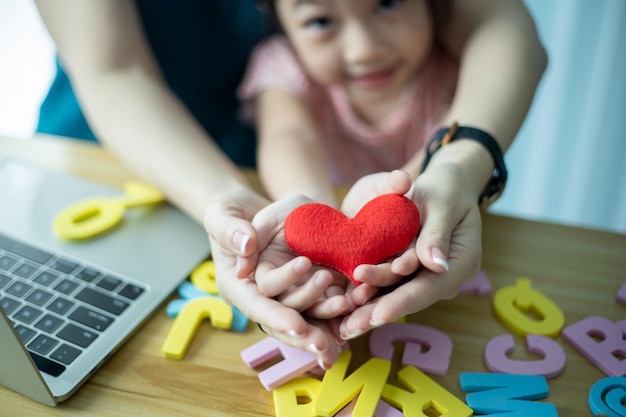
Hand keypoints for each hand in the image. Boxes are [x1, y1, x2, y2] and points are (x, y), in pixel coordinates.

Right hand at [207, 191, 345, 368]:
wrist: (252, 210)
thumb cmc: (231, 213)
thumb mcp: (222, 215)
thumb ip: (230, 230)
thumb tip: (246, 245)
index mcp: (236, 286)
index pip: (256, 306)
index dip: (276, 317)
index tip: (297, 326)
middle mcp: (261, 296)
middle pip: (282, 321)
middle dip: (304, 332)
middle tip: (325, 342)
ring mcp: (284, 292)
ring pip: (305, 313)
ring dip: (325, 316)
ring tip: (345, 305)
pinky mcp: (302, 284)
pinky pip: (321, 299)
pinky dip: (337, 304)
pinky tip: (356, 303)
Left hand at [338, 164, 482, 338]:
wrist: (445, 183)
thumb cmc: (448, 188)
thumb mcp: (444, 203)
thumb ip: (437, 234)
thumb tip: (436, 265)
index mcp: (460, 264)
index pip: (429, 288)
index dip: (402, 303)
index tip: (378, 315)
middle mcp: (442, 276)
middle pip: (408, 298)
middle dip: (377, 314)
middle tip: (348, 329)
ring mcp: (423, 274)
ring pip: (393, 294)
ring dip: (366, 310)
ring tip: (341, 324)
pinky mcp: (407, 269)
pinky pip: (385, 283)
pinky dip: (365, 293)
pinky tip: (342, 306)